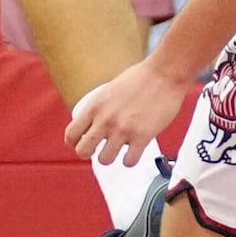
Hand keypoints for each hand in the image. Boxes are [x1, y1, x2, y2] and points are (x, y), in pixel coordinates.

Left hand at [65, 54, 188, 167]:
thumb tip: (95, 125)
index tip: (83, 143)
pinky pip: (129, 162)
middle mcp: (105, 119)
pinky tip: (134, 151)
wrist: (164, 73)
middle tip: (99, 149)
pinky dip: (130, 160)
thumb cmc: (141, 78)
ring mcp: (123, 129)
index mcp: (95, 105)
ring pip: (104, 160)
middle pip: (82, 151)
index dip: (74, 143)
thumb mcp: (110, 90)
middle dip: (89, 154)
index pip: (71, 134)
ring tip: (119, 149)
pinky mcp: (142, 137)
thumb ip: (100, 108)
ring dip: (111, 157)